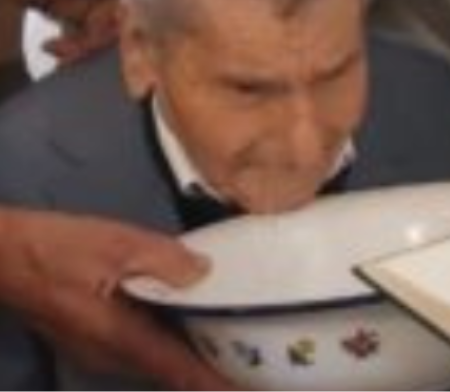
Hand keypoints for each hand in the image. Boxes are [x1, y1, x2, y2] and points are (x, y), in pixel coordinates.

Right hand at [0, 207, 230, 388]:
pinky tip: (189, 320)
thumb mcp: (118, 243)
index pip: (177, 370)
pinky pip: (139, 346)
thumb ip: (165, 259)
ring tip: (231, 346)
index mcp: (120, 336)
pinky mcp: (91, 338)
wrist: (2, 256)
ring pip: (154, 360)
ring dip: (188, 358)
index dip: (212, 385)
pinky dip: (168, 342)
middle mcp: (110, 355)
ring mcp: (97, 350)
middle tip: (252, 365)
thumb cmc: (57, 248)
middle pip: (169, 371)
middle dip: (208, 373)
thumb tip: (204, 272)